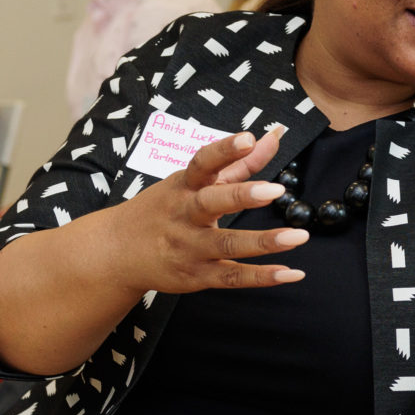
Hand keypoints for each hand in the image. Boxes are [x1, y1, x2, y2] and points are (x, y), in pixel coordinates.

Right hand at [94, 128, 307, 295]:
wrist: (115, 252)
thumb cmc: (165, 210)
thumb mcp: (194, 183)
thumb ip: (239, 163)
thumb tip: (275, 136)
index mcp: (184, 186)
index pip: (202, 163)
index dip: (224, 149)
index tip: (248, 137)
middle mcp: (184, 216)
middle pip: (211, 203)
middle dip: (242, 195)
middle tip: (277, 190)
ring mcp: (189, 248)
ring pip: (227, 245)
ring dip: (263, 241)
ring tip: (298, 236)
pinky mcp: (197, 277)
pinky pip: (232, 277)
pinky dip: (262, 277)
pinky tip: (291, 273)